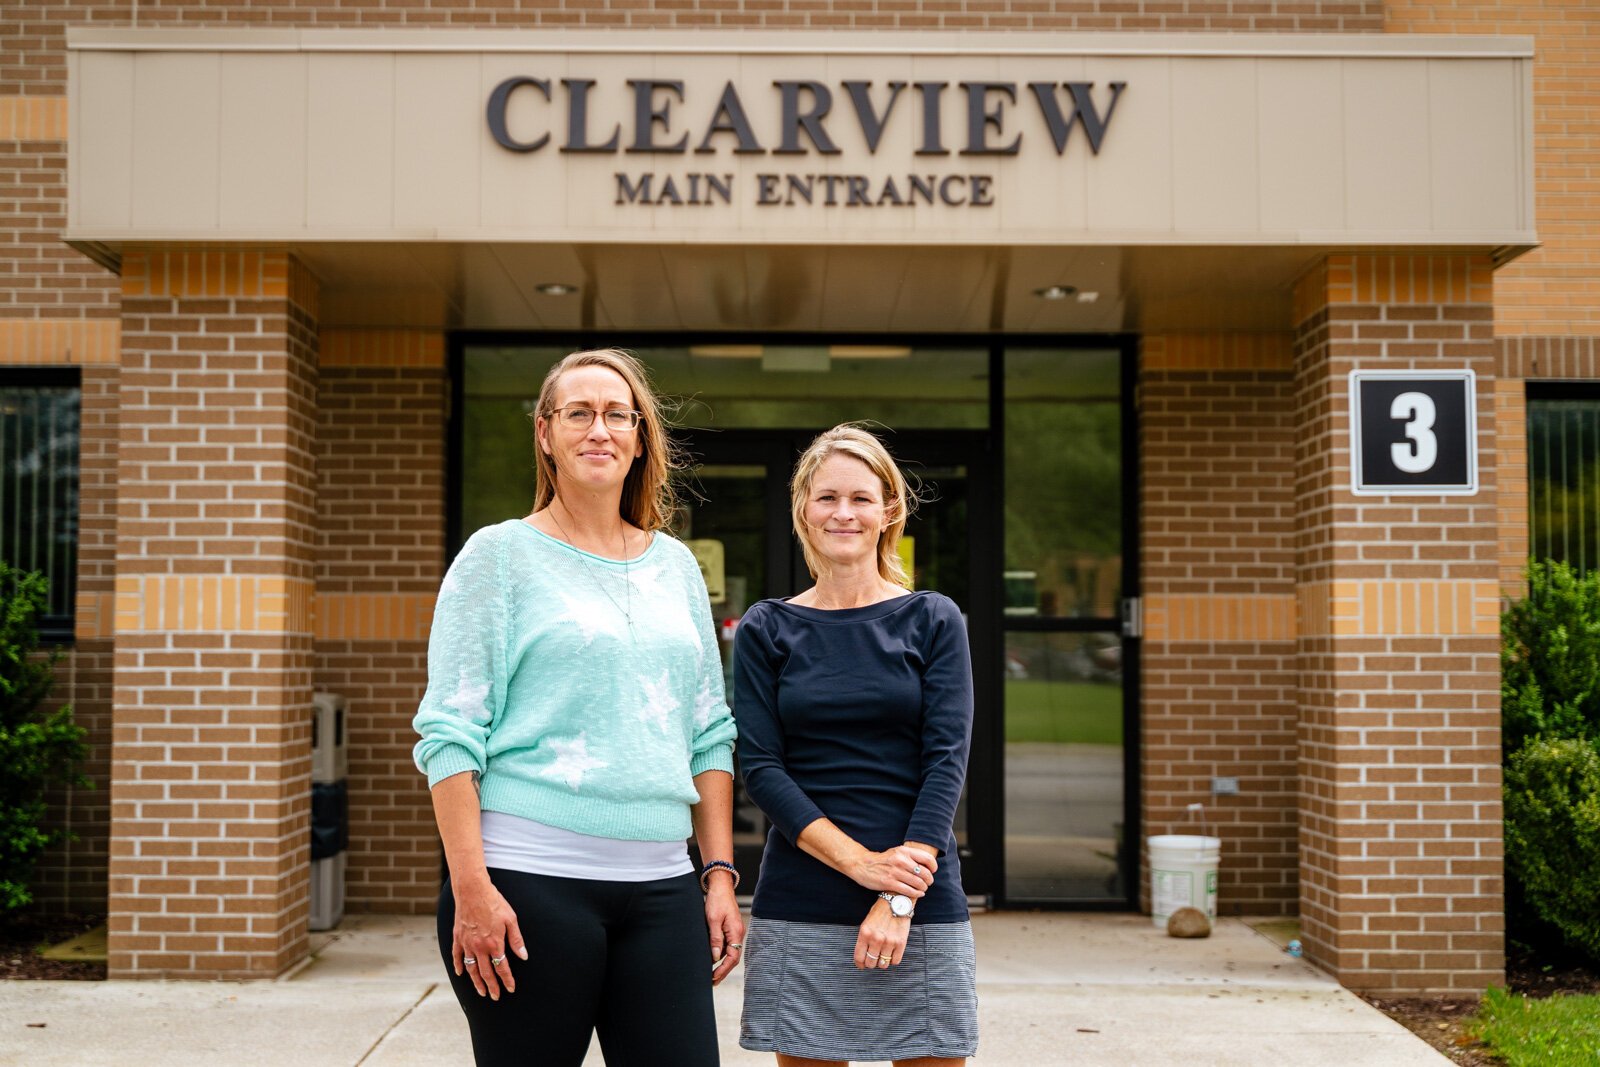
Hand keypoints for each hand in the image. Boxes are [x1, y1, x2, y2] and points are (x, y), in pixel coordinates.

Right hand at [451, 873, 527, 1000]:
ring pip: (471, 968)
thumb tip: (523, 956)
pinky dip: (459, 966)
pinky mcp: (458, 938)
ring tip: (481, 992)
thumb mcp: (511, 919)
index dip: (507, 980)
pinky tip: (461, 974)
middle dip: (492, 986)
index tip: (510, 989)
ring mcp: (467, 944)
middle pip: (486, 973)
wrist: (473, 891)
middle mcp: (479, 947)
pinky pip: (457, 956)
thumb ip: (516, 939)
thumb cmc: (494, 902)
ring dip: (476, 982)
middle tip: (495, 997)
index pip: (502, 968)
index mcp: (494, 944)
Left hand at [704, 878, 744, 985]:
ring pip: (729, 951)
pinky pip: (726, 944)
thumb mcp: (712, 920)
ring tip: (710, 973)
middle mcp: (738, 933)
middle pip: (732, 957)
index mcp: (736, 932)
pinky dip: (719, 953)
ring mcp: (734, 931)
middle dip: (723, 970)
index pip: (732, 958)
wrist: (721, 885)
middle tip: (712, 981)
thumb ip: (715, 939)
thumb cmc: (717, 900)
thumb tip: (715, 957)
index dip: (723, 970)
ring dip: (720, 962)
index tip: (714, 978)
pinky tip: (712, 958)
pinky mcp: (730, 928)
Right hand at [847, 844, 936, 897]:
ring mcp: (895, 872)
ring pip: (918, 883)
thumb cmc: (883, 860)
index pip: (927, 858)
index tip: (932, 871)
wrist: (862, 864)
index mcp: (904, 851)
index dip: (933, 867)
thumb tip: (927, 865)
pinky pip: (908, 891)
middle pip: (924, 873)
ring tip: (922, 889)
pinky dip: (916, 894)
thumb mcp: (897, 852)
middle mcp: (900, 860)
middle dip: (929, 880)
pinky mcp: (889, 883)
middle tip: (928, 883)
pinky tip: (918, 894)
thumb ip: (910, 856)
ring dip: (923, 888)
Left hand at [854, 897, 909, 969]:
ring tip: (883, 956)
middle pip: (871, 963)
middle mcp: (876, 939)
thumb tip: (863, 955)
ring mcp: (889, 942)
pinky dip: (893, 960)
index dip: (860, 964)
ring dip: (882, 962)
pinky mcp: (901, 943)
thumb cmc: (880, 911)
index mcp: (865, 933)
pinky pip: (895, 961)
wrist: (897, 901)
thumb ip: (864, 939)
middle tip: (873, 960)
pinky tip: (892, 953)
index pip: (859, 958)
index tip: (862, 965)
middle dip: (871, 963)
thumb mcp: (866, 923)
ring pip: (883, 964)